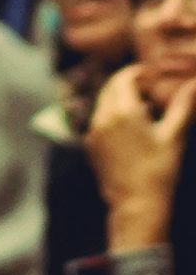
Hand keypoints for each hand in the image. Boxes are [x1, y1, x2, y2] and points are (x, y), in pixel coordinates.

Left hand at [85, 66, 195, 251]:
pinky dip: (114, 115)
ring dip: (121, 98)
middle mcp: (101, 118)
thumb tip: (194, 83)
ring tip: (146, 105)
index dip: (138, 72)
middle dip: (128, 82)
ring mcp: (93, 132)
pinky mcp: (90, 145)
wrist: (136, 202)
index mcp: (121, 111)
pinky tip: (134, 125)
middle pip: (110, 88)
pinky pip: (100, 120)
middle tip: (150, 85)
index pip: (124, 78)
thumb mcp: (174, 135)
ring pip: (104, 104)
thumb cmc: (159, 169)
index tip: (153, 72)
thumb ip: (183, 106)